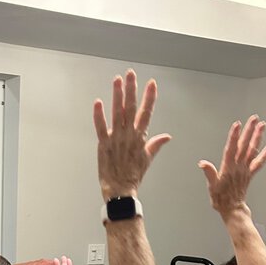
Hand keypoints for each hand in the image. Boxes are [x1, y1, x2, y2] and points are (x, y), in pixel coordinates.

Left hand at [93, 70, 170, 199]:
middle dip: (132, 89)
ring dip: (117, 96)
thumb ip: (156, 145)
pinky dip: (99, 115)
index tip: (152, 83)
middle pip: (131, 108)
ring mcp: (116, 139)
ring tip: (117, 80)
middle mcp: (129, 135)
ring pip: (117, 113)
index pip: (147, 113)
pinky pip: (100, 127)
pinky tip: (98, 102)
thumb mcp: (147, 159)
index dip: (150, 97)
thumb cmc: (133, 176)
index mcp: (140, 138)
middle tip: (131, 73)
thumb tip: (167, 137)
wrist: (121, 191)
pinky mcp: (103, 145)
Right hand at [198, 116, 265, 219]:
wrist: (232, 210)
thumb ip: (209, 173)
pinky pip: (259, 163)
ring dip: (258, 137)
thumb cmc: (220, 199)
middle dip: (249, 131)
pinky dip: (265, 155)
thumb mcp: (211, 187)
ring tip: (262, 125)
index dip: (233, 136)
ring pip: (253, 151)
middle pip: (244, 146)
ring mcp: (245, 170)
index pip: (231, 149)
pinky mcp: (249, 174)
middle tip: (254, 118)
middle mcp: (238, 167)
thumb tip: (203, 163)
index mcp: (228, 168)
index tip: (237, 124)